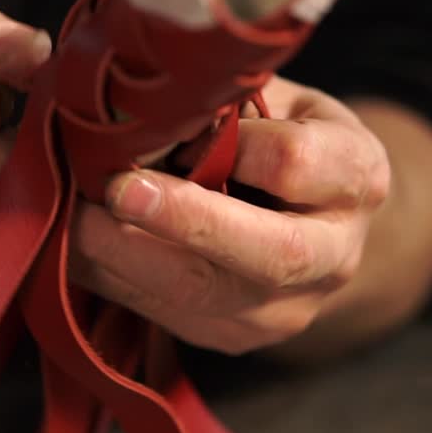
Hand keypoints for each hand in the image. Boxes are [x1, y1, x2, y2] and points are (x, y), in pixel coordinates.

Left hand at [69, 76, 391, 355]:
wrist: (316, 226)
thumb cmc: (288, 138)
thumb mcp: (281, 101)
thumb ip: (230, 99)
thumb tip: (145, 95)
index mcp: (355, 176)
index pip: (296, 164)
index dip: (235, 145)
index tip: (180, 123)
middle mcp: (333, 255)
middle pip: (267, 252)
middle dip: (183, 221)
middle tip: (116, 189)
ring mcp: (284, 310)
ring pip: (203, 295)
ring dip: (127, 255)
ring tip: (76, 216)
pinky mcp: (231, 337)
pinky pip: (163, 313)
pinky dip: (112, 276)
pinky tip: (75, 246)